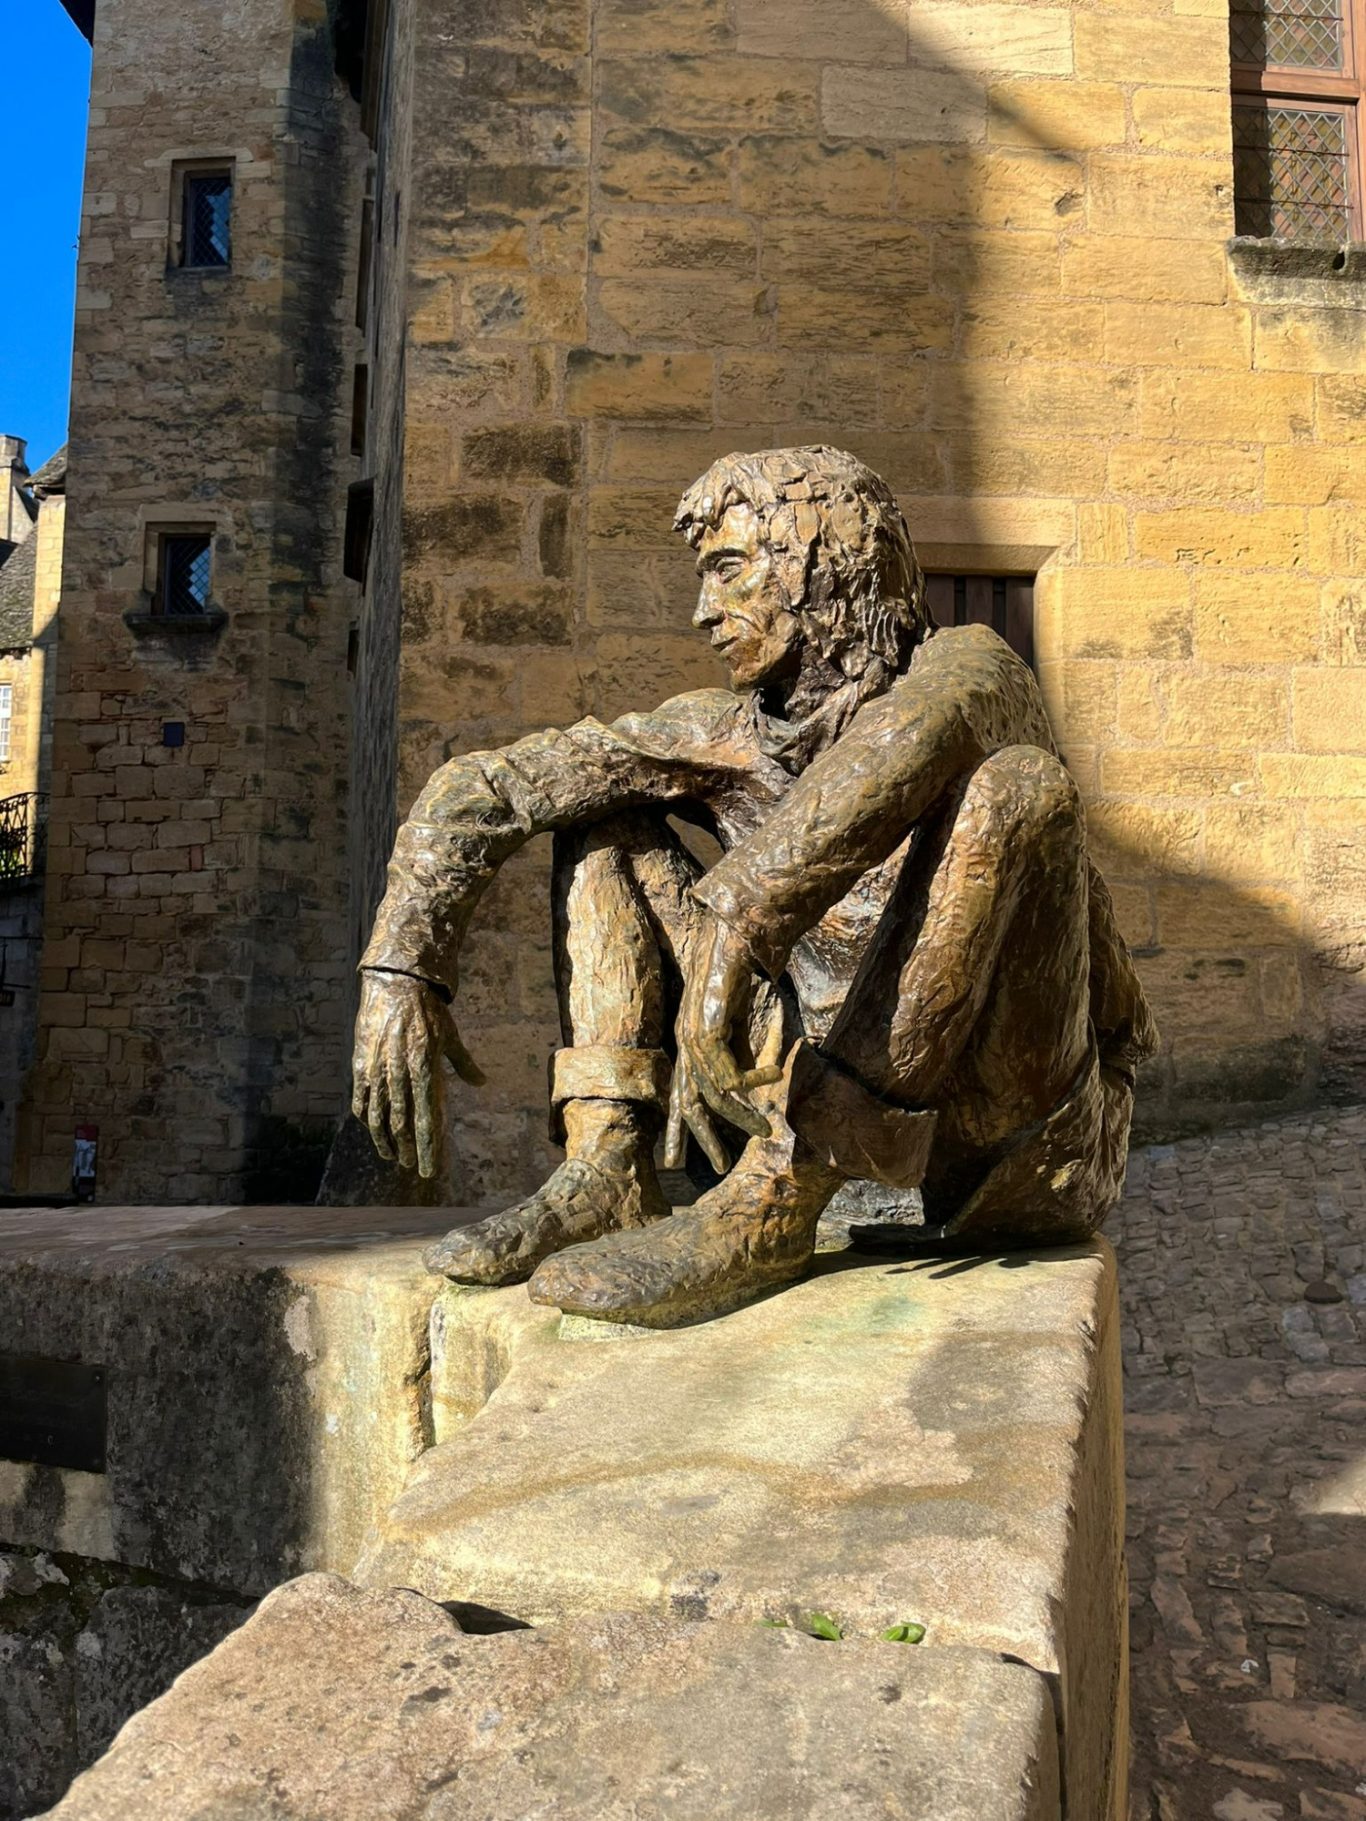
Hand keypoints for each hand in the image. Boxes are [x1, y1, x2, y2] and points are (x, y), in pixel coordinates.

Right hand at [351, 970, 482, 1177]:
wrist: (395, 984)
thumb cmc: (428, 1012)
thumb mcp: (451, 1037)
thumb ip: (464, 1064)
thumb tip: (481, 1083)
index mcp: (424, 1070)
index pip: (427, 1120)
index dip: (429, 1148)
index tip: (430, 1169)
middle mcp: (399, 1074)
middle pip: (402, 1124)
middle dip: (409, 1149)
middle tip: (415, 1167)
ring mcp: (377, 1070)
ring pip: (378, 1116)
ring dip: (386, 1140)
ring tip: (394, 1156)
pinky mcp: (361, 1064)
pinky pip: (361, 1099)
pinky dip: (367, 1118)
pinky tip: (373, 1129)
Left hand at [664, 915, 782, 1170]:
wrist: (734, 932)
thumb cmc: (741, 969)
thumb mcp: (741, 1019)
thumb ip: (742, 1048)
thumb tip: (754, 1079)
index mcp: (689, 1041)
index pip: (680, 1092)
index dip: (681, 1125)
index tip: (682, 1155)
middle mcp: (684, 1043)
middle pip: (686, 1104)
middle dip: (700, 1138)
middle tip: (716, 1166)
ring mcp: (691, 1039)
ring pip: (713, 1095)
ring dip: (741, 1116)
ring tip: (766, 1131)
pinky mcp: (704, 1032)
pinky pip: (729, 1075)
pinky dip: (753, 1082)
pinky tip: (772, 1077)